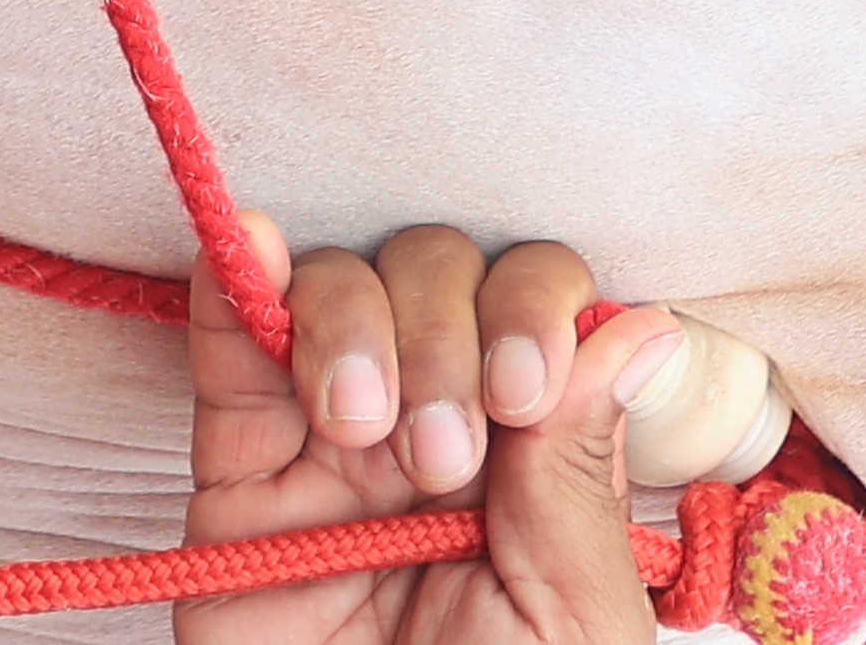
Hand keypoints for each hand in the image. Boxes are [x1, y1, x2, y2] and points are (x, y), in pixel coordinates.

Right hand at [179, 216, 667, 644]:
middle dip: (444, 330)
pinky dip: (235, 278)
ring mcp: (331, 447)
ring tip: (363, 436)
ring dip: (356, 326)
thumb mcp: (573, 628)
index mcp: (541, 466)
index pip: (541, 307)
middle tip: (442, 454)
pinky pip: (224, 346)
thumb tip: (640, 328)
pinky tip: (252, 258)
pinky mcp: (235, 479)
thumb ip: (579, 475)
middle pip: (439, 273)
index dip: (532, 309)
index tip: (524, 389)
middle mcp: (441, 433)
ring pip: (336, 286)